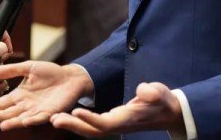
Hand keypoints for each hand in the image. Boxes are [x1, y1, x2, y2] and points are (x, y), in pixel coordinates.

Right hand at [0, 61, 92, 129]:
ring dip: (13, 122)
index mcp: (19, 95)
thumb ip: (11, 70)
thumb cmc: (50, 72)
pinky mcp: (49, 112)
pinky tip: (26, 121)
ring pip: (21, 118)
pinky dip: (33, 120)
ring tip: (3, 125)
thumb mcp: (28, 68)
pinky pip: (40, 118)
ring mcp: (36, 110)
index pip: (2, 102)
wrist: (70, 77)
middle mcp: (25, 105)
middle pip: (9, 112)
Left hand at [50, 82, 183, 137]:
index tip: (75, 111)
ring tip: (53, 119)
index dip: (90, 119)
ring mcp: (115, 124)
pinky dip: (79, 121)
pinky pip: (92, 124)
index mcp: (127, 119)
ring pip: (90, 129)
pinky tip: (66, 116)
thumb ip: (152, 92)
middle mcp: (118, 124)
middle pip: (92, 131)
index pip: (105, 123)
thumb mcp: (160, 93)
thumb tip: (143, 90)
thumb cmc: (163, 101)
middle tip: (53, 119)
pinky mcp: (112, 121)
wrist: (168, 112)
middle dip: (73, 126)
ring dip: (72, 125)